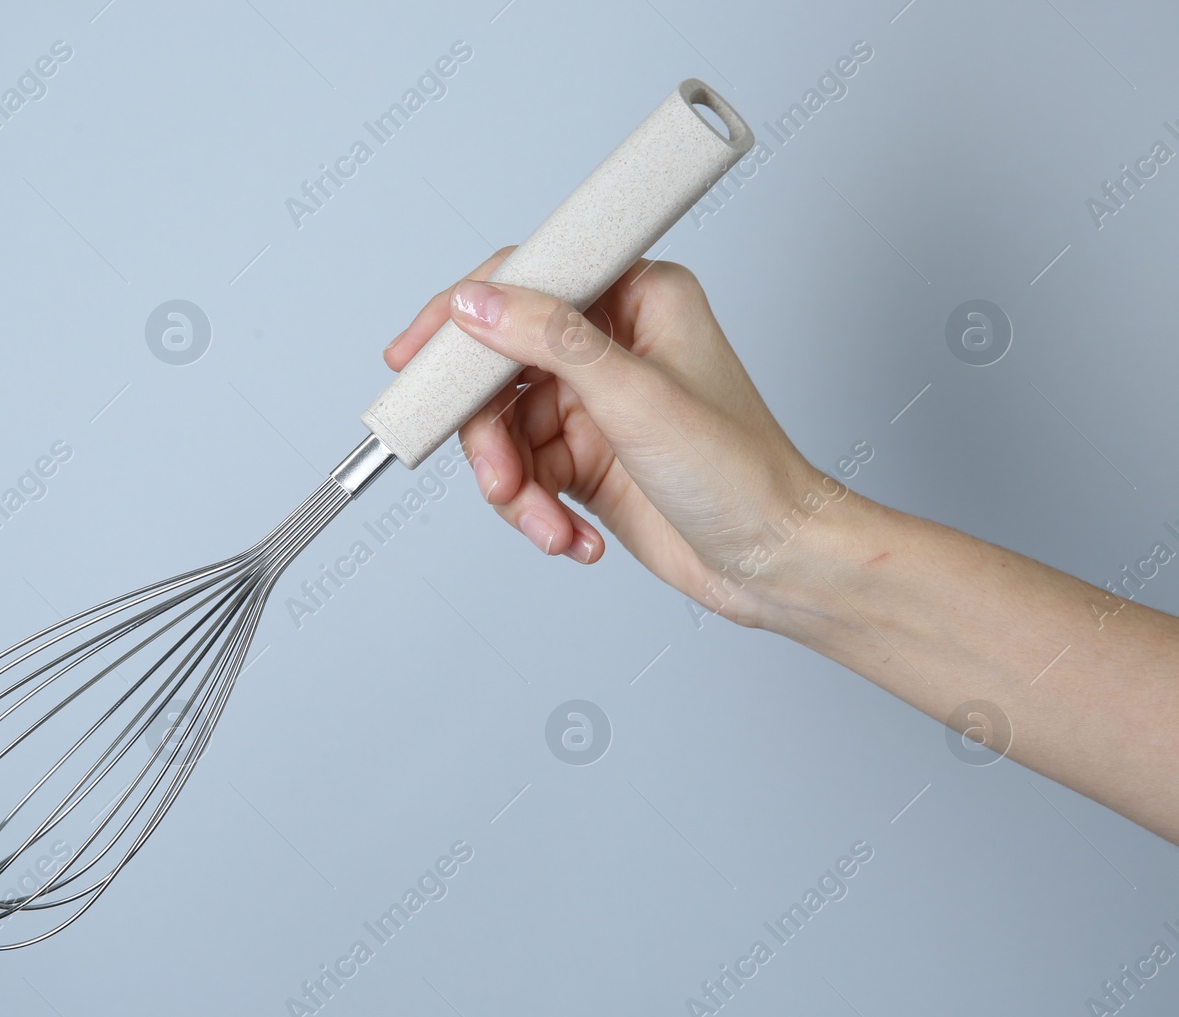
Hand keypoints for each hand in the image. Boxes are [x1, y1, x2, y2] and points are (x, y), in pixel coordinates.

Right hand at [384, 250, 835, 627]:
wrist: (774, 562)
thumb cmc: (740, 472)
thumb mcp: (636, 397)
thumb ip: (549, 341)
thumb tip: (475, 305)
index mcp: (638, 297)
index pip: (527, 280)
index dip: (462, 314)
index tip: (415, 355)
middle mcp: (611, 343)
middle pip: (501, 367)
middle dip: (490, 434)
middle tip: (495, 478)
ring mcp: (595, 403)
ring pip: (505, 430)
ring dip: (516, 487)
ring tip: (549, 524)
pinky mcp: (585, 458)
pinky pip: (524, 475)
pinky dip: (537, 512)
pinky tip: (573, 536)